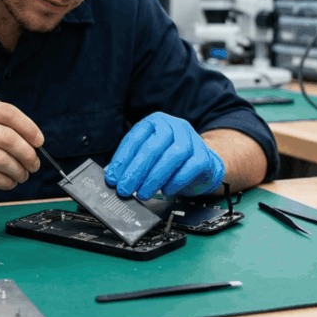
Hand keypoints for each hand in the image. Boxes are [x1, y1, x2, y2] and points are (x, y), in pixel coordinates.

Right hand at [0, 98, 41, 199]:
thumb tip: (28, 140)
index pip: (6, 112)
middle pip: (8, 136)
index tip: (39, 141)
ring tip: (21, 176)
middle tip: (34, 164)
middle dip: (28, 153)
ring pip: (2, 159)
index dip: (29, 127)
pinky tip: (7, 183)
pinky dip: (5, 182)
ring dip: (18, 170)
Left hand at [104, 112, 224, 199]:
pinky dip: (176, 181)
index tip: (113, 178)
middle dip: (136, 171)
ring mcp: (191, 139)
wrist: (201, 164)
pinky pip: (191, 167)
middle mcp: (174, 126)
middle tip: (125, 189)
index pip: (135, 138)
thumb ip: (131, 163)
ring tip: (143, 193)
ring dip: (155, 177)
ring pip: (173, 155)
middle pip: (153, 147)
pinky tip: (165, 191)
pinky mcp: (203, 156)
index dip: (122, 160)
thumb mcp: (148, 156)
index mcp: (156, 122)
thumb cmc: (169, 159)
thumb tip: (112, 177)